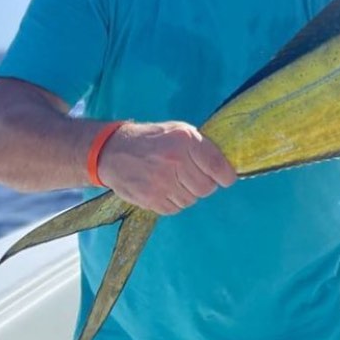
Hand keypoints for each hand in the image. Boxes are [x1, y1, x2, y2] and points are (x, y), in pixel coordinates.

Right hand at [96, 121, 236, 214]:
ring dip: (189, 192)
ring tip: (176, 179)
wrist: (113, 151)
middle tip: (195, 176)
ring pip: (192, 199)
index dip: (227, 176)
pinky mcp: (151, 199)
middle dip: (206, 184)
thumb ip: (201, 146)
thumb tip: (225, 166)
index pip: (217, 166)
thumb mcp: (179, 131)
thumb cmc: (152, 139)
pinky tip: (166, 188)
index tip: (227, 178)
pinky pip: (176, 208)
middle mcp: (175, 161)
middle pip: (207, 187)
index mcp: (185, 141)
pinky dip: (175, 201)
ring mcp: (162, 182)